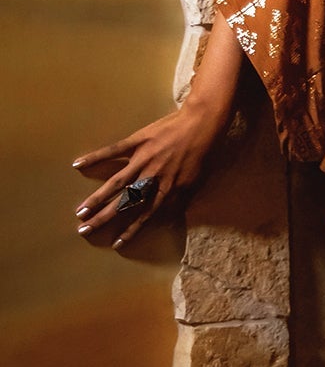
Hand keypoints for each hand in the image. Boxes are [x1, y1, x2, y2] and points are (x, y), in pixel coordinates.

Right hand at [73, 99, 226, 248]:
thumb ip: (180, 200)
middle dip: (104, 219)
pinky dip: (96, 157)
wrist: (203, 123)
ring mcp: (143, 159)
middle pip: (125, 203)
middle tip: (84, 230)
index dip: (131, 230)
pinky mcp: (137, 141)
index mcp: (168, 190)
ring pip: (117, 183)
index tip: (115, 244)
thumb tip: (169, 218)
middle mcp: (152, 178)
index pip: (145, 216)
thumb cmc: (203, 153)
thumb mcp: (197, 182)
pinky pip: (113, 151)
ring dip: (97, 198)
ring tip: (80, 211)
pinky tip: (78, 165)